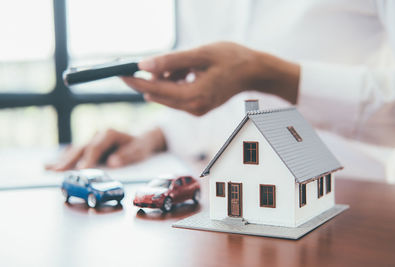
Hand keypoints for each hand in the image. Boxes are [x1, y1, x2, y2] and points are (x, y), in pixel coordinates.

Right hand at [45, 128, 165, 170]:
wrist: (142, 138)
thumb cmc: (140, 146)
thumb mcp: (139, 151)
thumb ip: (126, 156)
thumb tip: (112, 162)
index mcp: (110, 133)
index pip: (96, 147)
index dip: (88, 159)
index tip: (81, 169)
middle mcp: (98, 134)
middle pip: (81, 148)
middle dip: (69, 160)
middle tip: (57, 171)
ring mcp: (93, 138)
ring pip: (76, 149)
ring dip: (63, 159)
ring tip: (48, 168)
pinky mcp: (90, 144)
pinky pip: (75, 151)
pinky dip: (64, 157)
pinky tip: (51, 163)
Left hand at [122, 41, 299, 115]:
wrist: (254, 72)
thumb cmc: (231, 59)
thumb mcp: (200, 54)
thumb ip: (171, 61)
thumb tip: (143, 65)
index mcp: (195, 96)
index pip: (155, 90)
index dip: (135, 81)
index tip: (119, 72)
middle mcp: (194, 108)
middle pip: (158, 95)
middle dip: (150, 78)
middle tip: (145, 62)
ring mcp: (196, 110)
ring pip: (167, 95)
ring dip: (165, 79)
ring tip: (184, 65)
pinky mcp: (198, 108)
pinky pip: (177, 96)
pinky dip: (174, 83)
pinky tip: (186, 72)